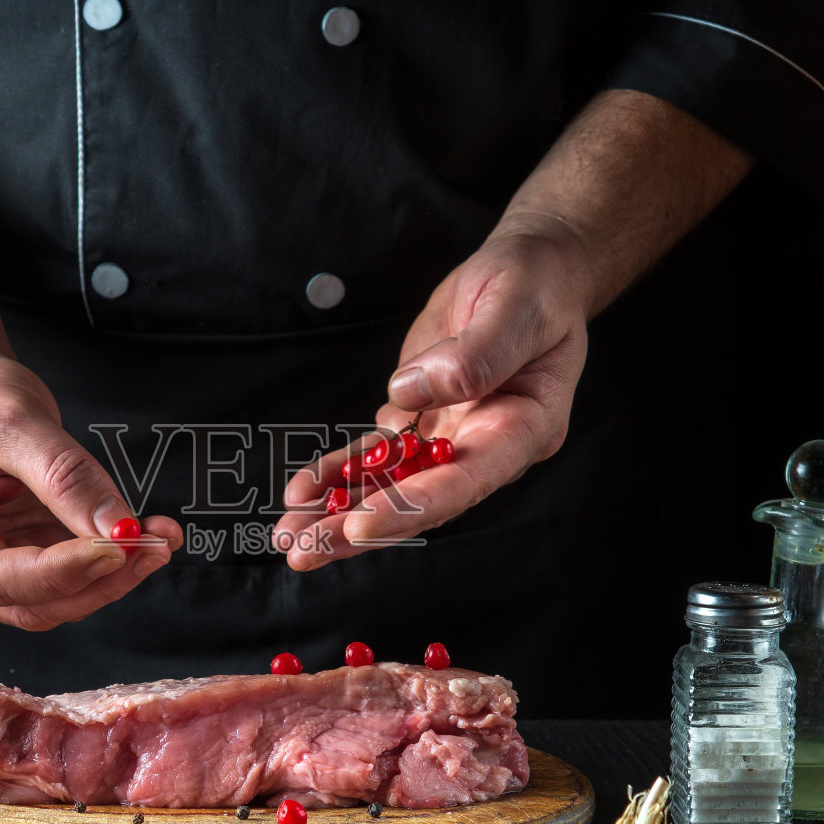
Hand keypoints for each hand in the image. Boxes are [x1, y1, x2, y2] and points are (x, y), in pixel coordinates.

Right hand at [0, 350, 182, 629]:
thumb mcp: (16, 422)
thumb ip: (65, 477)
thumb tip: (118, 529)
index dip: (63, 571)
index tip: (118, 547)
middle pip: (31, 603)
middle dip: (99, 580)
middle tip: (154, 544)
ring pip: (57, 599)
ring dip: (114, 575)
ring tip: (159, 536)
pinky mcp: (20, 562)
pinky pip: (70, 578)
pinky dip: (111, 561)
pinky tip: (145, 534)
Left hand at [275, 228, 589, 568]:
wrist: (530, 271)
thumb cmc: (535, 286)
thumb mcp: (517, 308)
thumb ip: (476, 353)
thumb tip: (408, 393)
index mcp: (524, 429)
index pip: (466, 482)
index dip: (412, 508)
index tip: (360, 524)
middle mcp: (485, 447)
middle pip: (419, 501)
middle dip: (359, 530)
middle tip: (303, 551)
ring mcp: (450, 439)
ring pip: (391, 487)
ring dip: (338, 513)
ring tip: (288, 537)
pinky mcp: (419, 419)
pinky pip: (375, 455)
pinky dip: (338, 472)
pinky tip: (301, 492)